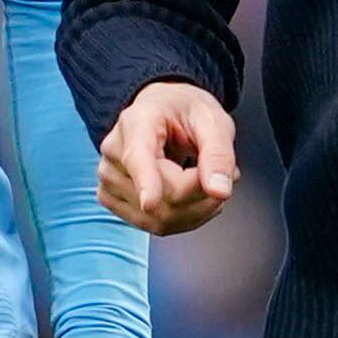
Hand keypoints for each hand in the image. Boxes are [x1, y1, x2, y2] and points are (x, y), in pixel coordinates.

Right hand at [97, 80, 238, 235]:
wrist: (164, 111)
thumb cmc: (185, 112)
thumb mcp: (213, 120)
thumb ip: (219, 153)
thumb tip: (220, 190)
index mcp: (137, 122)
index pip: (137, 157)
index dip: (146, 181)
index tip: (149, 202)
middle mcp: (114, 152)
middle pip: (162, 196)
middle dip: (203, 194)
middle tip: (228, 173)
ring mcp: (109, 180)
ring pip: (159, 218)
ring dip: (197, 209)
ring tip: (208, 180)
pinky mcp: (112, 200)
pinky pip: (154, 225)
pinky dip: (184, 218)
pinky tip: (192, 196)